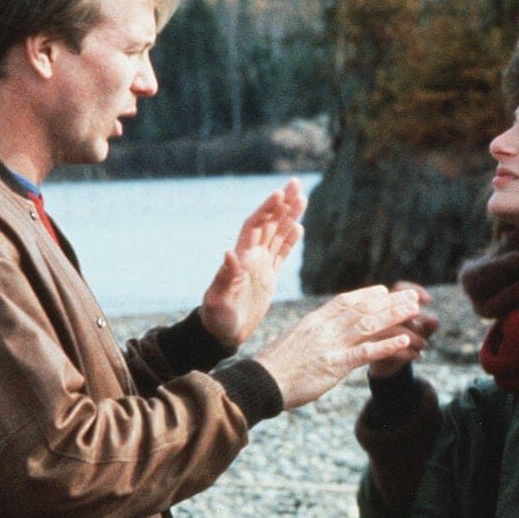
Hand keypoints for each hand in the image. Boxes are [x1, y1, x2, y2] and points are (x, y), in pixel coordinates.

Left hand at [200, 179, 305, 347]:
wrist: (222, 334)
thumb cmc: (217, 318)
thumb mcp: (219, 299)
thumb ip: (225, 276)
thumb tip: (229, 252)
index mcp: (241, 258)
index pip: (256, 226)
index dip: (267, 210)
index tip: (279, 193)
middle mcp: (251, 257)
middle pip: (269, 223)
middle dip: (282, 203)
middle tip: (295, 183)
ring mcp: (260, 266)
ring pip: (277, 234)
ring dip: (289, 216)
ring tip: (301, 196)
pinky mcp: (268, 278)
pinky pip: (281, 253)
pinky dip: (290, 240)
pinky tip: (299, 227)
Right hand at [256, 285, 420, 408]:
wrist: (259, 381)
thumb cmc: (273, 366)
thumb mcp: (293, 341)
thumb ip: (310, 334)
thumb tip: (318, 332)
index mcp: (314, 320)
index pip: (345, 300)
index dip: (368, 294)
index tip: (385, 290)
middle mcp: (324, 328)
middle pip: (363, 309)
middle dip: (389, 301)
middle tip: (412, 296)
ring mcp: (330, 345)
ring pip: (368, 325)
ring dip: (393, 316)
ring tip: (414, 310)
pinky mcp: (334, 365)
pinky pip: (365, 352)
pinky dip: (386, 345)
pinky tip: (404, 341)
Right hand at [368, 281, 438, 378]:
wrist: (385, 364)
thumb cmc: (405, 340)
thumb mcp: (419, 332)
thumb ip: (428, 325)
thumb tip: (435, 319)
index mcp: (386, 304)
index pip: (399, 288)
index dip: (415, 292)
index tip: (429, 300)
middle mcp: (375, 315)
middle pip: (393, 308)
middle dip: (413, 314)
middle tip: (427, 323)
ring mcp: (370, 333)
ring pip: (393, 330)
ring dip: (414, 337)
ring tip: (425, 345)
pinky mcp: (370, 352)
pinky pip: (389, 351)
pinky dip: (407, 353)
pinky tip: (417, 356)